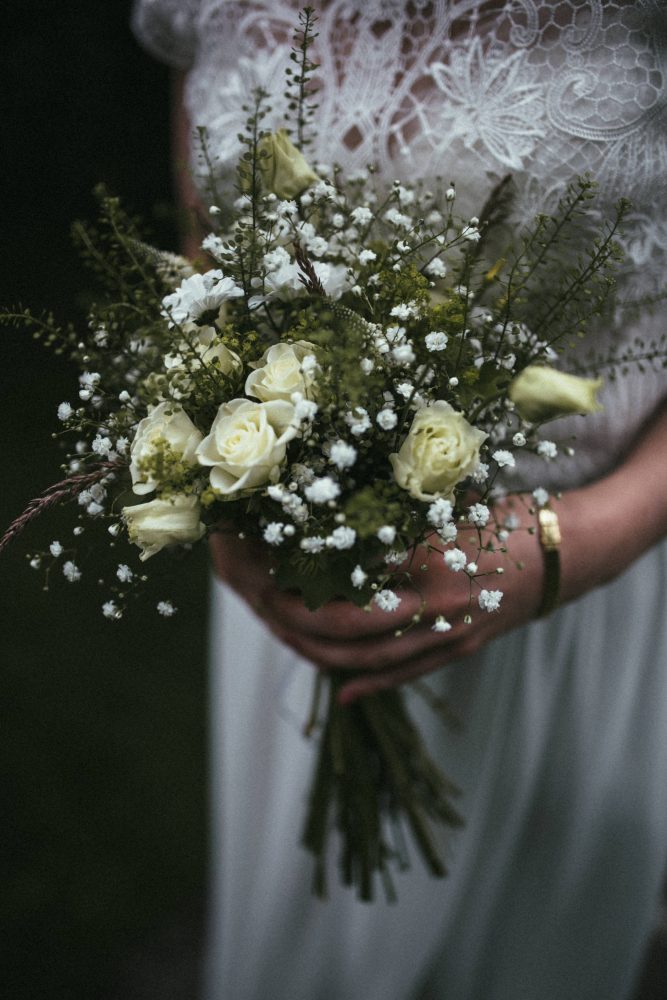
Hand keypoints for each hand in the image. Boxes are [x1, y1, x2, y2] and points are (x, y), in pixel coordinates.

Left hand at [210, 496, 544, 702]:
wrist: (562, 555)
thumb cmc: (503, 519)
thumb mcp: (448, 503)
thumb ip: (394, 514)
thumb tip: (327, 518)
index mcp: (428, 556)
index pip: (349, 569)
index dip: (305, 566)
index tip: (271, 554)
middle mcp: (435, 602)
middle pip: (349, 624)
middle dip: (299, 616)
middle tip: (265, 599)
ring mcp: (448, 634)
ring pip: (370, 658)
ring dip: (322, 652)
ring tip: (287, 638)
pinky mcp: (458, 650)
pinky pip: (405, 676)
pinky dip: (369, 685)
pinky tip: (342, 692)